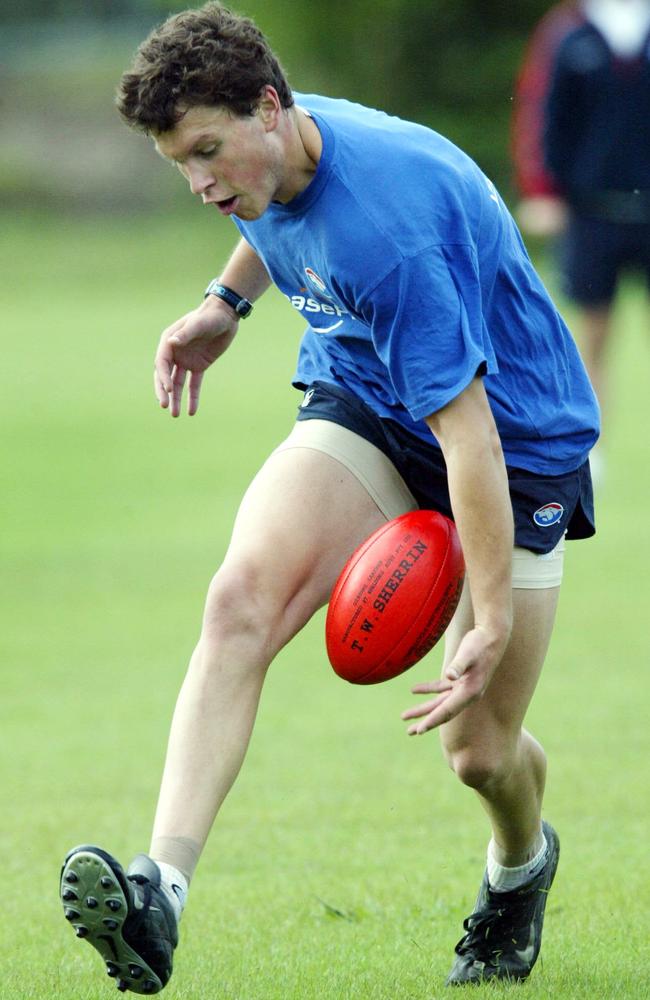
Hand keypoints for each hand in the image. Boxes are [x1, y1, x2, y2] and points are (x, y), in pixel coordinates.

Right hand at [154, 298, 239, 416]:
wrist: (225, 316)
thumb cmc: (210, 316)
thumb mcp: (198, 324)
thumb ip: (186, 334)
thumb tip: (172, 342)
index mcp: (169, 342)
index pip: (162, 364)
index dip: (163, 378)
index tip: (169, 390)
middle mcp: (174, 352)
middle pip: (165, 376)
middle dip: (164, 391)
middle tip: (165, 406)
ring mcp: (186, 360)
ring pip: (177, 383)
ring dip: (176, 399)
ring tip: (175, 415)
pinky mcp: (198, 366)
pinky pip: (193, 384)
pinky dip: (192, 397)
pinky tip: (192, 412)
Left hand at [401, 625, 507, 734]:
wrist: (492, 636)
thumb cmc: (479, 644)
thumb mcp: (468, 653)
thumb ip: (458, 665)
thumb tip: (449, 676)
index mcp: (469, 692)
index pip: (447, 710)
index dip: (432, 720)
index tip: (419, 731)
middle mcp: (467, 694)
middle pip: (442, 712)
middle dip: (425, 721)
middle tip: (409, 732)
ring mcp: (463, 688)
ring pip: (439, 702)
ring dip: (423, 709)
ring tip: (406, 717)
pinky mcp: (459, 680)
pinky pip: (440, 688)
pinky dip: (427, 690)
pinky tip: (414, 690)